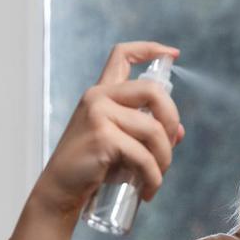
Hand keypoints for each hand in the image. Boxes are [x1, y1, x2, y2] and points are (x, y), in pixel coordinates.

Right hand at [29, 41, 184, 221]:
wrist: (61, 190)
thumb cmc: (92, 168)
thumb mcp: (121, 144)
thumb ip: (146, 133)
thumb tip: (178, 131)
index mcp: (102, 94)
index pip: (122, 56)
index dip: (150, 49)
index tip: (173, 54)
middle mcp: (99, 97)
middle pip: (153, 91)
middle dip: (171, 120)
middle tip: (169, 147)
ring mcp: (99, 114)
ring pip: (154, 130)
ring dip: (164, 159)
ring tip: (156, 177)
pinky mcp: (102, 136)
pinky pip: (144, 156)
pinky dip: (153, 177)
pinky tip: (149, 190)